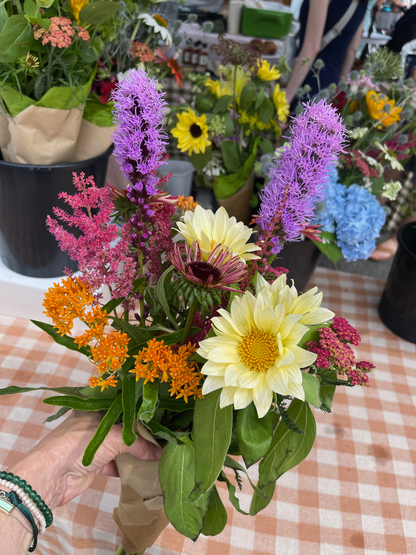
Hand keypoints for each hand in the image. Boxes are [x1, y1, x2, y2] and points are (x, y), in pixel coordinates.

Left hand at [6, 411, 161, 509]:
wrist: (50, 476)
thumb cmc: (78, 444)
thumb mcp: (112, 437)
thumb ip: (137, 443)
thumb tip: (159, 453)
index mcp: (95, 408)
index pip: (123, 405)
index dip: (141, 410)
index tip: (161, 414)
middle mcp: (95, 424)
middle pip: (124, 426)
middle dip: (142, 433)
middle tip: (163, 434)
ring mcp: (94, 445)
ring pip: (121, 446)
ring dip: (137, 451)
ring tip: (159, 451)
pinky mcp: (94, 465)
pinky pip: (117, 463)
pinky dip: (130, 466)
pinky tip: (146, 468)